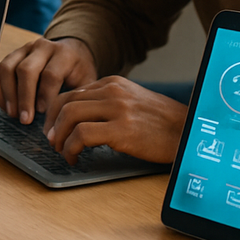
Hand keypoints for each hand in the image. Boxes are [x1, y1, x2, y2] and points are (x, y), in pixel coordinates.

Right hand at [0, 37, 97, 124]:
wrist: (71, 52)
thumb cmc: (78, 73)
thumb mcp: (87, 82)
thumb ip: (78, 98)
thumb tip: (66, 121)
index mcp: (63, 53)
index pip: (50, 74)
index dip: (45, 95)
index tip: (42, 113)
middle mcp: (41, 47)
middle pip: (26, 70)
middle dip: (24, 98)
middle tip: (25, 120)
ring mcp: (24, 49)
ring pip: (7, 68)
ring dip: (8, 94)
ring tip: (13, 114)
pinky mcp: (11, 55)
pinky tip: (6, 107)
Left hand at [42, 76, 186, 163]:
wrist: (188, 132)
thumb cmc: (161, 122)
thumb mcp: (132, 102)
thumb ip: (107, 103)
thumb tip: (78, 118)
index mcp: (112, 83)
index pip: (71, 92)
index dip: (55, 112)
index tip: (53, 128)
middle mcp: (112, 91)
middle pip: (65, 102)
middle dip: (51, 124)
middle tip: (52, 141)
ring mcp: (117, 108)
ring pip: (69, 116)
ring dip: (59, 136)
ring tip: (61, 151)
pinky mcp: (121, 129)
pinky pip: (82, 135)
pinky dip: (71, 147)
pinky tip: (74, 156)